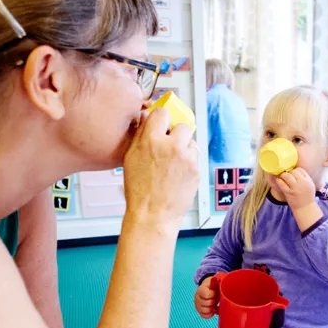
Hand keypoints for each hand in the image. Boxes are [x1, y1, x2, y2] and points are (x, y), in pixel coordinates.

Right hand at [123, 109, 199, 230]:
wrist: (153, 214)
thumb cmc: (139, 190)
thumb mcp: (131, 158)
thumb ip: (140, 134)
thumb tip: (146, 117)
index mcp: (151, 140)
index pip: (163, 113)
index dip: (162, 119)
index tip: (162, 125)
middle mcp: (171, 146)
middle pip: (183, 126)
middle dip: (178, 134)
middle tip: (170, 145)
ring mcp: (186, 158)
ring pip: (191, 143)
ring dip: (185, 149)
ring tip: (173, 164)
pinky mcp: (196, 170)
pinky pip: (195, 159)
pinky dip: (189, 164)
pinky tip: (178, 175)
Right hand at [195, 277, 218, 318]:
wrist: (208, 289)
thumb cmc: (214, 286)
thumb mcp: (216, 281)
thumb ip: (219, 279)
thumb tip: (223, 278)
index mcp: (201, 289)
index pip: (207, 294)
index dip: (213, 294)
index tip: (216, 292)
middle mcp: (197, 298)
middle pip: (208, 303)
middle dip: (214, 301)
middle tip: (216, 297)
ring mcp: (198, 305)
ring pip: (207, 310)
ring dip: (213, 308)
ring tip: (215, 303)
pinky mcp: (200, 312)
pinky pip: (205, 316)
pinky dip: (211, 313)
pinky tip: (213, 308)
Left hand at [275, 168, 316, 210]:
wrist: (305, 208)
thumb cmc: (307, 197)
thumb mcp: (310, 186)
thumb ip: (305, 178)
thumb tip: (295, 171)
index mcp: (308, 181)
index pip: (300, 170)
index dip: (295, 170)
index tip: (293, 173)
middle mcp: (302, 183)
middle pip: (294, 172)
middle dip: (289, 172)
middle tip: (286, 175)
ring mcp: (295, 188)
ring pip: (287, 176)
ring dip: (283, 175)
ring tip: (282, 177)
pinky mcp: (288, 193)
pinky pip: (281, 184)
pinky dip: (278, 181)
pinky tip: (278, 181)